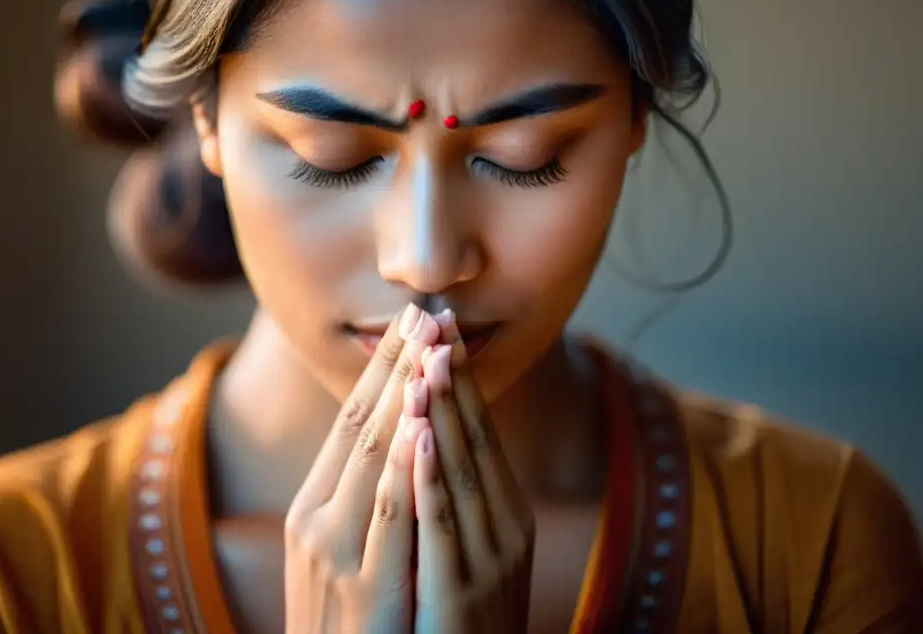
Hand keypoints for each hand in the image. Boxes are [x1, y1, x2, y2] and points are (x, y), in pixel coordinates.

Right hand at [284, 304, 440, 633]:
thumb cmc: (346, 623)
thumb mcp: (344, 552)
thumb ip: (361, 500)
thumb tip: (395, 442)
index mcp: (314, 505)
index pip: (352, 420)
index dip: (384, 369)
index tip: (412, 323)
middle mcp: (317, 518)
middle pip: (361, 424)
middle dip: (397, 366)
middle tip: (424, 312)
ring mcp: (335, 550)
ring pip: (371, 457)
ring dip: (403, 397)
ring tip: (429, 346)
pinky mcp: (364, 586)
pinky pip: (385, 514)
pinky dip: (402, 466)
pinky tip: (419, 427)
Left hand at [402, 312, 535, 632]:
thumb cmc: (455, 611)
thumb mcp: (465, 542)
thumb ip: (457, 490)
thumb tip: (435, 426)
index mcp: (504, 509)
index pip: (478, 428)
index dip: (459, 375)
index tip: (439, 325)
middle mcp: (503, 526)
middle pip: (473, 438)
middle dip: (451, 377)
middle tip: (435, 317)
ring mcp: (487, 559)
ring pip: (461, 471)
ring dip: (442, 412)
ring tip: (428, 358)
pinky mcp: (461, 592)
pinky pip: (442, 525)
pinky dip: (430, 477)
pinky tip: (418, 437)